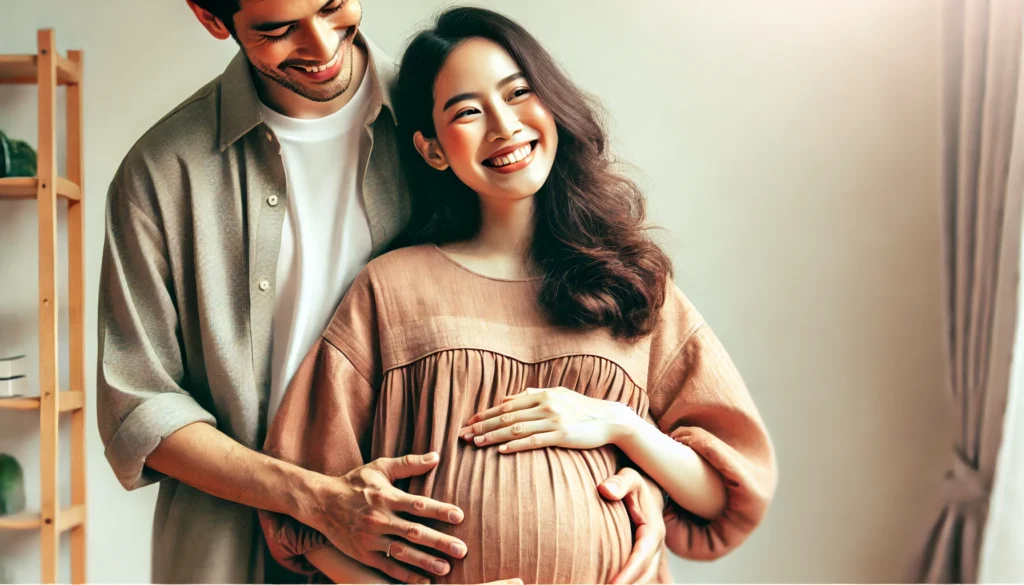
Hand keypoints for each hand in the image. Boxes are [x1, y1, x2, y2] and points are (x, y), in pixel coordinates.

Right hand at [306, 453, 467, 583]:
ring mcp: (371, 539)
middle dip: (439, 542)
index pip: (417, 504)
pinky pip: (388, 567)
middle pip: (414, 532)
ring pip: (402, 553)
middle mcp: (380, 519)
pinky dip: (406, 576)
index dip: (439, 510)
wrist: (322, 503)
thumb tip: (436, 456)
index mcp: (386, 497)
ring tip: (445, 568)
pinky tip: (423, 581)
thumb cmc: (355, 482)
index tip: (459, 516)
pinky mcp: (364, 554)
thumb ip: (408, 464)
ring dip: (425, 562)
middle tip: (461, 550)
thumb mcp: (379, 467)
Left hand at [458, 387, 635, 452]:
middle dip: (482, 426)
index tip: (468, 422)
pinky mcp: (562, 435)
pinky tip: (501, 450)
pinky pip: (534, 440)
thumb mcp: (556, 395)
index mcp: (541, 395)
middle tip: (463, 435)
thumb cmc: (581, 408)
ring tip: (476, 443)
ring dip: (493, 436)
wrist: (610, 419)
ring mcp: (554, 420)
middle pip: (506, 417)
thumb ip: (531, 395)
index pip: (506, 405)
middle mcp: (545, 405)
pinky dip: (515, 445)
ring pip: (516, 428)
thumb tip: (505, 399)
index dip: (485, 414)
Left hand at [600, 468, 667, 583]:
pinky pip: (637, 577)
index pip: (641, 557)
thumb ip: (620, 482)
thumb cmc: (631, 485)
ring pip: (643, 579)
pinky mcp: (642, 560)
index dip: (628, 572)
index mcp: (653, 530)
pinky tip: (606, 584)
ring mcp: (650, 556)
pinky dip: (626, 582)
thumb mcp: (629, 478)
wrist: (641, 492)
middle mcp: (655, 547)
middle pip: (644, 574)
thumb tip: (605, 490)